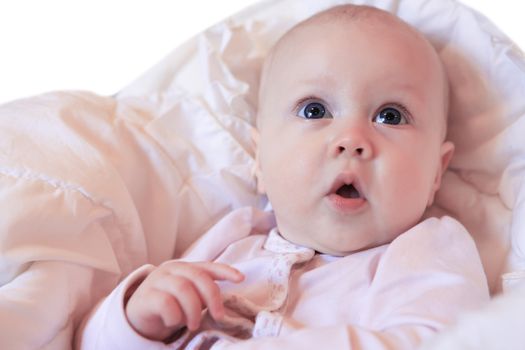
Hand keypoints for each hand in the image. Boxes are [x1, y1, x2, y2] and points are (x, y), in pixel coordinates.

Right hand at [125, 261, 243, 340]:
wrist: (138, 317)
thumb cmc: (170, 306)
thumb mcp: (189, 298)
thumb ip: (203, 294)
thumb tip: (221, 303)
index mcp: (185, 268)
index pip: (208, 266)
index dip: (226, 271)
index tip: (241, 279)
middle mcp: (172, 269)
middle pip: (198, 277)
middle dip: (212, 298)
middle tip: (218, 316)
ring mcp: (157, 280)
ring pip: (183, 289)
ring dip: (193, 310)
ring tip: (194, 324)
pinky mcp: (145, 296)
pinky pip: (166, 303)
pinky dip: (175, 316)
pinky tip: (173, 322)